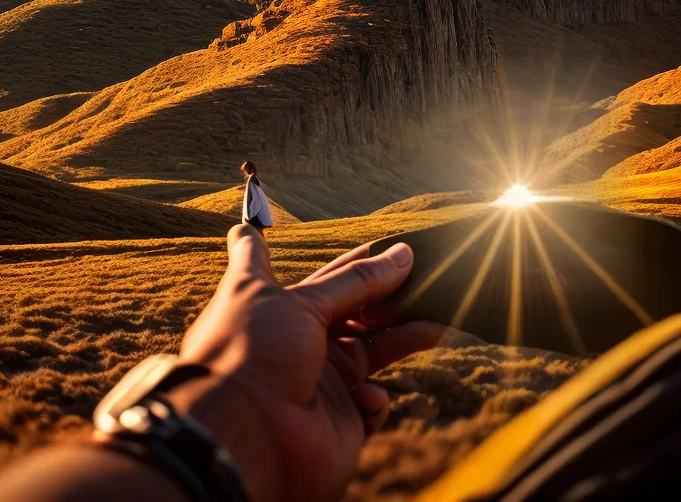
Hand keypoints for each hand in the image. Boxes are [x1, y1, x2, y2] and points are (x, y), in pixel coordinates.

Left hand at [178, 224, 444, 501]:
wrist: (243, 436)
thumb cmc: (254, 353)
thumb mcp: (303, 303)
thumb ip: (358, 281)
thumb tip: (403, 253)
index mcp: (282, 306)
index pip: (310, 275)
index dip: (334, 259)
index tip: (360, 243)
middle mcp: (302, 341)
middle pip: (355, 310)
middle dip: (389, 295)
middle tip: (425, 278)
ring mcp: (322, 381)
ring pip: (375, 351)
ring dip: (405, 337)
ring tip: (437, 324)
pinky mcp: (339, 421)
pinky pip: (371, 404)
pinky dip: (375, 400)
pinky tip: (365, 397)